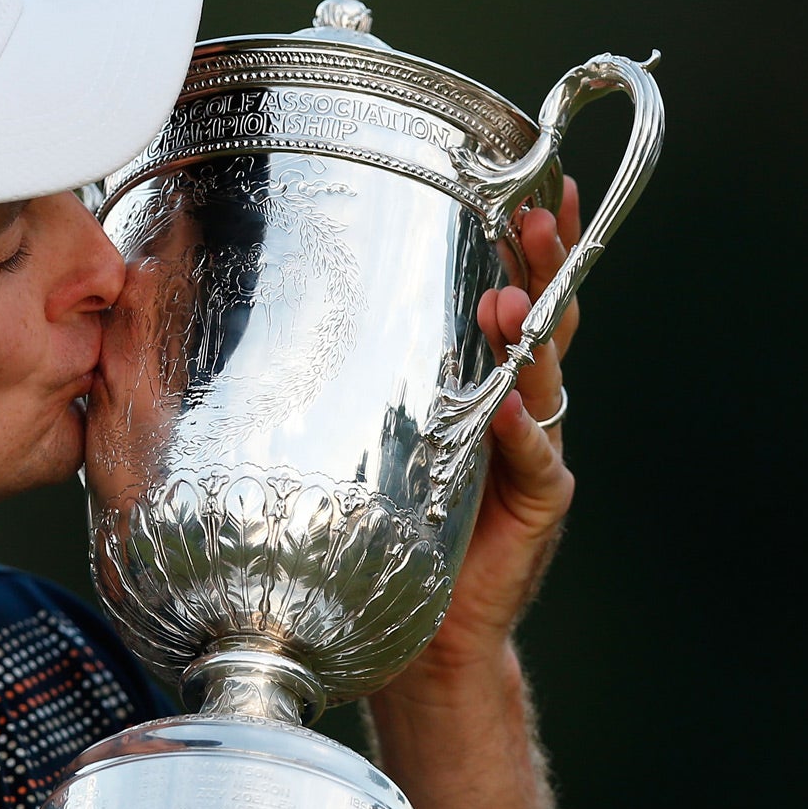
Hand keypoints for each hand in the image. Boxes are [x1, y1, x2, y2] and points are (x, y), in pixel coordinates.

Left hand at [396, 179, 583, 692]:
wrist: (427, 626)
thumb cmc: (389, 524)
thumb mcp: (366, 434)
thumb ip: (352, 378)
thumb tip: (261, 313)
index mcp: (487, 378)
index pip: (520, 292)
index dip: (537, 243)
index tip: (546, 183)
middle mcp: (522, 404)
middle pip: (546, 320)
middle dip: (546, 266)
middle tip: (534, 218)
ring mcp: (537, 452)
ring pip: (544, 380)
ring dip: (527, 339)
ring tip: (509, 303)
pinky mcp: (538, 503)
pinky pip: (536, 462)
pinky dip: (522, 435)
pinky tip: (509, 410)